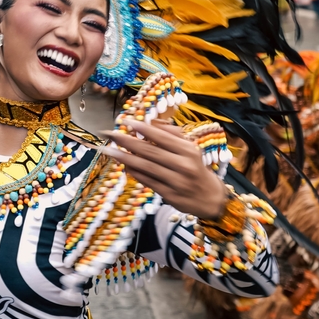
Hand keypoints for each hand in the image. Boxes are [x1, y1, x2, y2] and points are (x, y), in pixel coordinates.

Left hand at [98, 119, 227, 220]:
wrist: (210, 198)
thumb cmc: (196, 168)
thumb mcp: (189, 149)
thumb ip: (171, 135)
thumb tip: (150, 123)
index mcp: (188, 150)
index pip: (162, 137)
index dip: (143, 128)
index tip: (125, 121)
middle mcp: (183, 165)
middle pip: (150, 151)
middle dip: (127, 142)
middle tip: (109, 134)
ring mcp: (176, 182)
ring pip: (146, 167)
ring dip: (125, 158)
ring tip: (109, 151)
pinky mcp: (169, 196)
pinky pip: (148, 182)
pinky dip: (134, 173)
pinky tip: (123, 166)